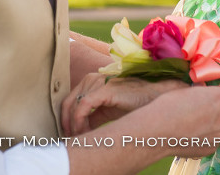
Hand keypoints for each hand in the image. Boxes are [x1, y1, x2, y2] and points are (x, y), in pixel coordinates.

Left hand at [62, 73, 187, 135]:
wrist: (153, 97)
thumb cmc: (132, 103)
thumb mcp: (107, 111)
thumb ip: (92, 116)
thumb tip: (77, 130)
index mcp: (90, 82)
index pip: (69, 101)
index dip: (66, 120)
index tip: (69, 135)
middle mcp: (92, 79)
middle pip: (67, 103)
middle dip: (67, 124)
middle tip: (71, 139)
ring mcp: (98, 82)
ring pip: (74, 105)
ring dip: (74, 125)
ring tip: (80, 138)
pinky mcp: (106, 89)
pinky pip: (83, 105)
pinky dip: (80, 121)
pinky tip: (85, 131)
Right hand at [135, 85, 219, 158]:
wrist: (158, 132)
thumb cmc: (168, 106)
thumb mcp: (185, 91)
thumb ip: (200, 90)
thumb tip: (202, 87)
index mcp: (219, 98)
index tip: (217, 95)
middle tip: (217, 109)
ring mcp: (219, 134)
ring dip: (216, 124)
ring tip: (196, 124)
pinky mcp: (212, 148)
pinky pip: (214, 140)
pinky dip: (206, 137)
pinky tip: (191, 135)